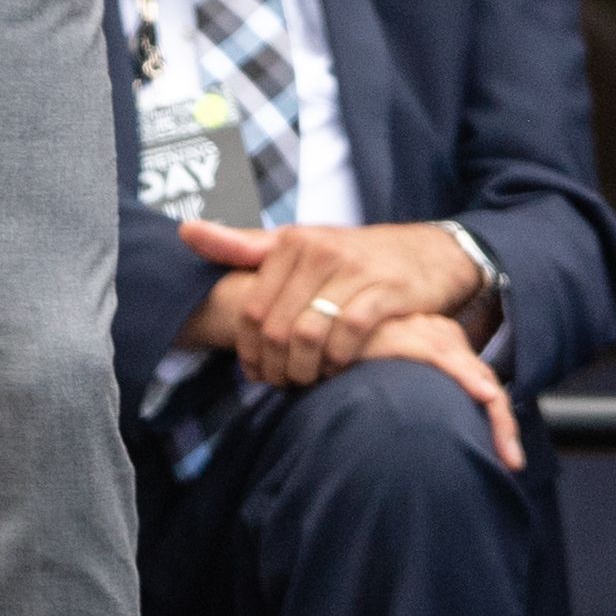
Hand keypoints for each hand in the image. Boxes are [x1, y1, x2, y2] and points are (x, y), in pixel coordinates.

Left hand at [179, 215, 490, 387]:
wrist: (430, 254)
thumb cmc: (353, 258)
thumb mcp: (298, 245)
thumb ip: (242, 244)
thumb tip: (184, 232)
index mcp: (290, 242)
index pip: (251, 310)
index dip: (249, 351)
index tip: (255, 372)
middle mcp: (319, 251)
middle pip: (276, 328)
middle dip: (274, 367)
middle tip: (281, 384)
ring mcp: (353, 271)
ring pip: (307, 335)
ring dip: (303, 370)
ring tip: (306, 380)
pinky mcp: (386, 292)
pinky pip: (348, 336)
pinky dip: (338, 362)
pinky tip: (338, 369)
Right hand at [357, 313, 524, 471]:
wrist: (316, 332)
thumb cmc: (345, 361)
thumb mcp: (385, 382)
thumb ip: (407, 400)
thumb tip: (423, 442)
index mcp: (440, 344)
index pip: (480, 385)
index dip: (498, 422)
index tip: (507, 461)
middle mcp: (440, 336)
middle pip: (484, 382)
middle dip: (502, 425)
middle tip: (512, 463)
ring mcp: (426, 334)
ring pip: (475, 373)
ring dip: (495, 413)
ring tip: (506, 449)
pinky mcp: (406, 335)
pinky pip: (443, 358)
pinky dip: (466, 377)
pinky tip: (483, 394)